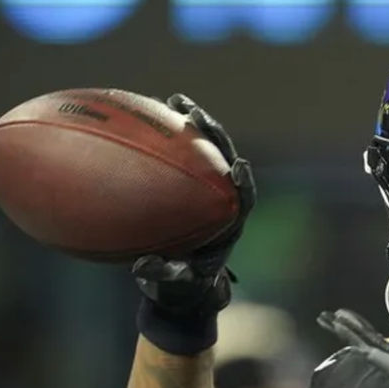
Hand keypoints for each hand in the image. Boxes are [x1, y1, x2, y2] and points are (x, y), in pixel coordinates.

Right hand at [132, 94, 255, 317]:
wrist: (181, 286)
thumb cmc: (183, 287)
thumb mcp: (174, 285)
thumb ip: (163, 276)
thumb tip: (144, 267)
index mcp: (230, 224)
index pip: (245, 197)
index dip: (244, 181)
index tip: (238, 166)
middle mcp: (221, 201)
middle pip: (225, 161)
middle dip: (215, 137)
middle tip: (196, 116)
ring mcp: (204, 188)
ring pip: (204, 151)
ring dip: (193, 126)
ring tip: (174, 100)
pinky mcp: (185, 182)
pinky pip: (178, 154)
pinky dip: (164, 136)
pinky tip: (143, 114)